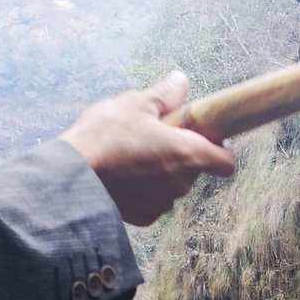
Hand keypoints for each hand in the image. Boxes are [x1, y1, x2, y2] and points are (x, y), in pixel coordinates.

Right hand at [62, 70, 234, 226]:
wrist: (73, 177)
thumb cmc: (106, 137)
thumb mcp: (135, 104)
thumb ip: (165, 95)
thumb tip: (181, 82)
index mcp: (188, 154)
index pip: (225, 161)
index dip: (219, 147)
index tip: (205, 136)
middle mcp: (182, 184)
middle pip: (194, 169)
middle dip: (180, 153)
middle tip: (154, 136)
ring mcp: (164, 203)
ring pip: (172, 184)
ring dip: (161, 171)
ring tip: (132, 154)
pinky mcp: (144, 217)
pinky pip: (153, 200)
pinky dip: (143, 189)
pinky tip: (122, 174)